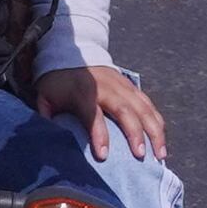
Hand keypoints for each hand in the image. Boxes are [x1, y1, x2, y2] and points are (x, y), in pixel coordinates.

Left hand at [33, 63, 172, 164]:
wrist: (73, 52)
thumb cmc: (58, 81)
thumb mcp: (45, 95)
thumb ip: (46, 115)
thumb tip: (48, 138)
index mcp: (84, 91)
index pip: (93, 113)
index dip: (98, 133)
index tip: (103, 155)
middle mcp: (108, 87)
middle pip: (126, 110)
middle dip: (135, 133)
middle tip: (141, 156)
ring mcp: (123, 86)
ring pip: (144, 107)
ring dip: (154, 130)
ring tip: (160, 154)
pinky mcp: (132, 87)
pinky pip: (149, 105)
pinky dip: (157, 122)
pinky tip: (161, 140)